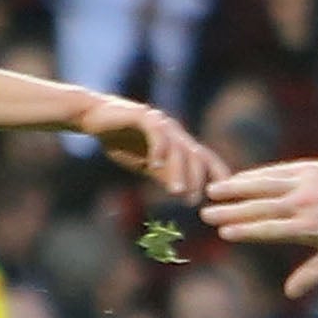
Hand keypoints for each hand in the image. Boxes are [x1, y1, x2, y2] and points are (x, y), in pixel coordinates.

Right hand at [76, 95, 225, 197]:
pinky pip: (156, 133)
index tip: (221, 198)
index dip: (217, 175)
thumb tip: (183, 193)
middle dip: (197, 180)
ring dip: (179, 171)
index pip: (205, 159)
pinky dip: (158, 149)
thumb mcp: (147, 164)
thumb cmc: (122, 141)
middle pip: (196, 155)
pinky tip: (155, 165)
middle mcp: (175, 131)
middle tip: (192, 202)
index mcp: (179, 143)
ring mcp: (160, 122)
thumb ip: (165, 175)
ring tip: (177, 192)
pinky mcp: (143, 116)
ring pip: (177, 147)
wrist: (95, 117)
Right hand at [201, 160, 317, 296]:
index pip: (271, 229)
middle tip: (207, 215)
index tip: (225, 233)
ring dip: (237, 188)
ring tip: (213, 192)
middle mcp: (304, 203)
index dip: (246, 231)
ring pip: (264, 185)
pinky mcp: (305, 168)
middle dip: (232, 211)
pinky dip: (254, 175)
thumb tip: (289, 292)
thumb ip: (313, 274)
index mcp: (310, 227)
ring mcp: (304, 183)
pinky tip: (236, 179)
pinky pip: (275, 172)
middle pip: (261, 207)